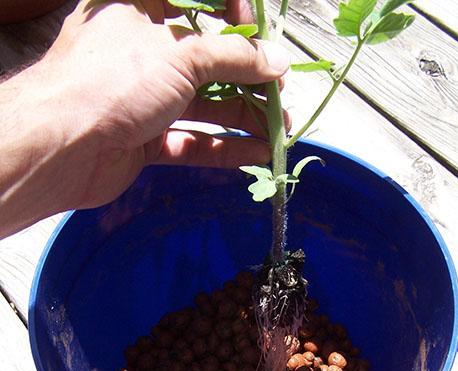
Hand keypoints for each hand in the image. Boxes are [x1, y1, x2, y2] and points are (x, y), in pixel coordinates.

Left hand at [0, 0, 289, 235]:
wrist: (61, 147)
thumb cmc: (112, 80)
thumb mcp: (180, 56)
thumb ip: (233, 58)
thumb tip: (276, 63)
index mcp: (140, 7)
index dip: (233, 11)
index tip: (262, 34)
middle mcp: (143, 50)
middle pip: (205, 60)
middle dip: (248, 78)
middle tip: (280, 94)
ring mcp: (143, 98)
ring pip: (202, 104)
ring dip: (243, 117)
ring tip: (280, 131)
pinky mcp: (144, 139)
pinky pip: (191, 140)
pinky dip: (222, 147)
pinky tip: (257, 154)